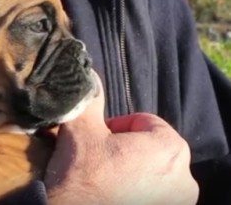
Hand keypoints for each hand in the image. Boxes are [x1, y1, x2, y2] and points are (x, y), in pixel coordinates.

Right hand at [44, 80, 198, 204]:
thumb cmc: (83, 176)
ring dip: (130, 167)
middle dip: (124, 147)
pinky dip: (136, 188)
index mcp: (170, 148)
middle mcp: (185, 177)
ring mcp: (178, 201)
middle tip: (99, 156)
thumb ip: (90, 99)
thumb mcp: (82, 130)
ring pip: (151, 170)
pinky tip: (113, 192)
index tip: (98, 139)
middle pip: (149, 146)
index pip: (143, 121)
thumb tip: (89, 76)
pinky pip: (153, 191)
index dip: (116, 126)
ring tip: (104, 175)